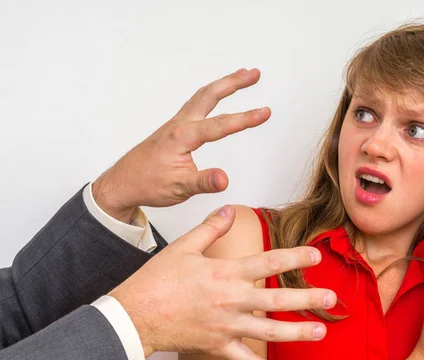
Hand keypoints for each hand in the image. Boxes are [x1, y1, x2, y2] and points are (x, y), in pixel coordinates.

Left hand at [93, 68, 268, 221]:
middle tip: (254, 73)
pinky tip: (217, 95)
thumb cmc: (148, 183)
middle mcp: (180, 124)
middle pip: (210, 95)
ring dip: (224, 84)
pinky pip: (196, 103)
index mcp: (182, 137)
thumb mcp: (179, 188)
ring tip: (243, 76)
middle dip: (234, 82)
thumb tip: (225, 179)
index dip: (245, 119)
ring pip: (203, 96)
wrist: (124, 182)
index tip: (265, 112)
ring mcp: (176, 123)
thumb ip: (203, 182)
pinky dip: (211, 94)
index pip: (220, 125)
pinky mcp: (175, 128)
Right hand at [109, 205, 336, 359]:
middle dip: (307, 299)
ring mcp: (226, 325)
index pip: (268, 262)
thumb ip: (211, 228)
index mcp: (225, 273)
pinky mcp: (216, 346)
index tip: (315, 256)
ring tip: (320, 331)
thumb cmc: (156, 281)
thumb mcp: (184, 247)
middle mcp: (231, 300)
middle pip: (277, 300)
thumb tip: (229, 210)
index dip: (294, 258)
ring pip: (268, 331)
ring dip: (297, 332)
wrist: (134, 315)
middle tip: (331, 299)